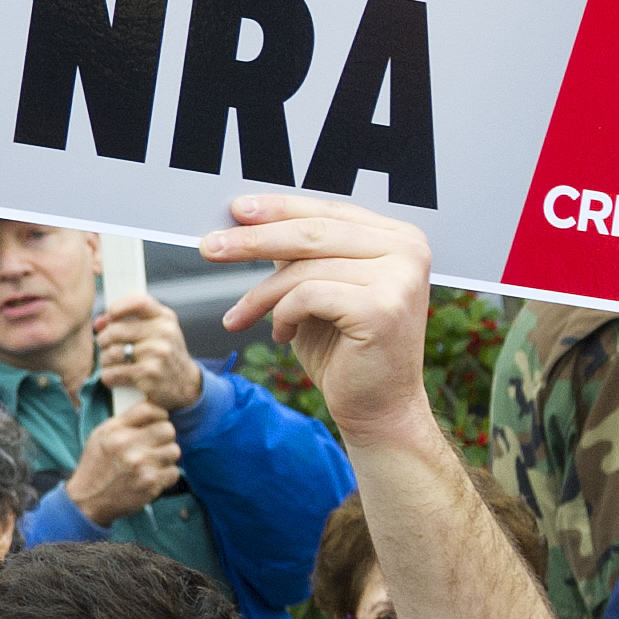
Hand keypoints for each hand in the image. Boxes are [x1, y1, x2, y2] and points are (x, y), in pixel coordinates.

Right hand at [65, 392, 186, 524]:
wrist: (89, 499)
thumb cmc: (97, 465)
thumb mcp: (100, 436)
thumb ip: (125, 422)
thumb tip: (154, 411)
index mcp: (116, 432)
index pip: (149, 409)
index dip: (159, 415)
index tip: (157, 422)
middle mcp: (129, 446)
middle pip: (168, 430)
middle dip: (164, 436)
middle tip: (156, 444)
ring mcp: (142, 466)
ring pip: (174, 451)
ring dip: (166, 456)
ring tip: (152, 462)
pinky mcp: (151, 484)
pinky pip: (174, 472)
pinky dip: (166, 475)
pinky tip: (152, 476)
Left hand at [90, 289, 206, 413]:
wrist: (186, 384)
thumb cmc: (164, 354)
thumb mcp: (159, 331)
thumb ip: (131, 320)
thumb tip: (100, 323)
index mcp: (165, 318)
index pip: (138, 301)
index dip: (117, 307)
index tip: (109, 317)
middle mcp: (164, 333)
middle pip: (115, 330)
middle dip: (104, 341)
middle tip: (109, 348)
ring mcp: (158, 353)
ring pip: (111, 353)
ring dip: (106, 361)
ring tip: (115, 364)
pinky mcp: (149, 373)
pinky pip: (112, 372)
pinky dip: (109, 377)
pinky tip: (117, 378)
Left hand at [208, 196, 438, 448]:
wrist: (379, 410)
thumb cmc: (348, 351)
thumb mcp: (319, 290)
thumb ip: (302, 254)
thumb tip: (249, 218)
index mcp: (401, 239)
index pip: (329, 211)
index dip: (279, 208)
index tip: (236, 211)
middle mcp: (408, 252)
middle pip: (313, 232)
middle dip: (254, 240)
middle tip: (209, 248)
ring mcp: (401, 279)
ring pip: (304, 267)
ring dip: (261, 294)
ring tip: (240, 316)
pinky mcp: (382, 308)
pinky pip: (308, 295)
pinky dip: (283, 315)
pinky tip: (282, 335)